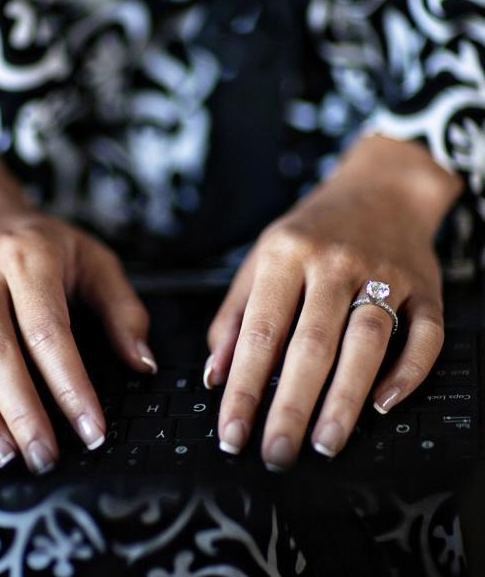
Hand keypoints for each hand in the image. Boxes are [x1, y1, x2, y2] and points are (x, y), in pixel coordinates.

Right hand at [0, 158, 153, 472]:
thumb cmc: (36, 240)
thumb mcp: (91, 257)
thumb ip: (122, 309)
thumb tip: (142, 363)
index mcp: (29, 259)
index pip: (49, 332)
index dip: (70, 386)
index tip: (90, 428)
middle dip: (22, 413)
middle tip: (44, 455)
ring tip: (6, 453)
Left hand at [204, 135, 462, 469]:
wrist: (380, 186)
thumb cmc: (312, 229)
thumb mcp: (262, 256)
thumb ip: (235, 314)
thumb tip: (216, 375)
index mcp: (286, 253)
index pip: (260, 331)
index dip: (244, 387)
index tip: (232, 432)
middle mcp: (333, 261)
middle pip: (312, 342)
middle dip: (291, 405)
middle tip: (276, 452)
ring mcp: (383, 272)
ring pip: (366, 341)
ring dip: (345, 397)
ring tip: (324, 443)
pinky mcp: (423, 286)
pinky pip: (423, 333)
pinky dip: (408, 370)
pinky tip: (385, 404)